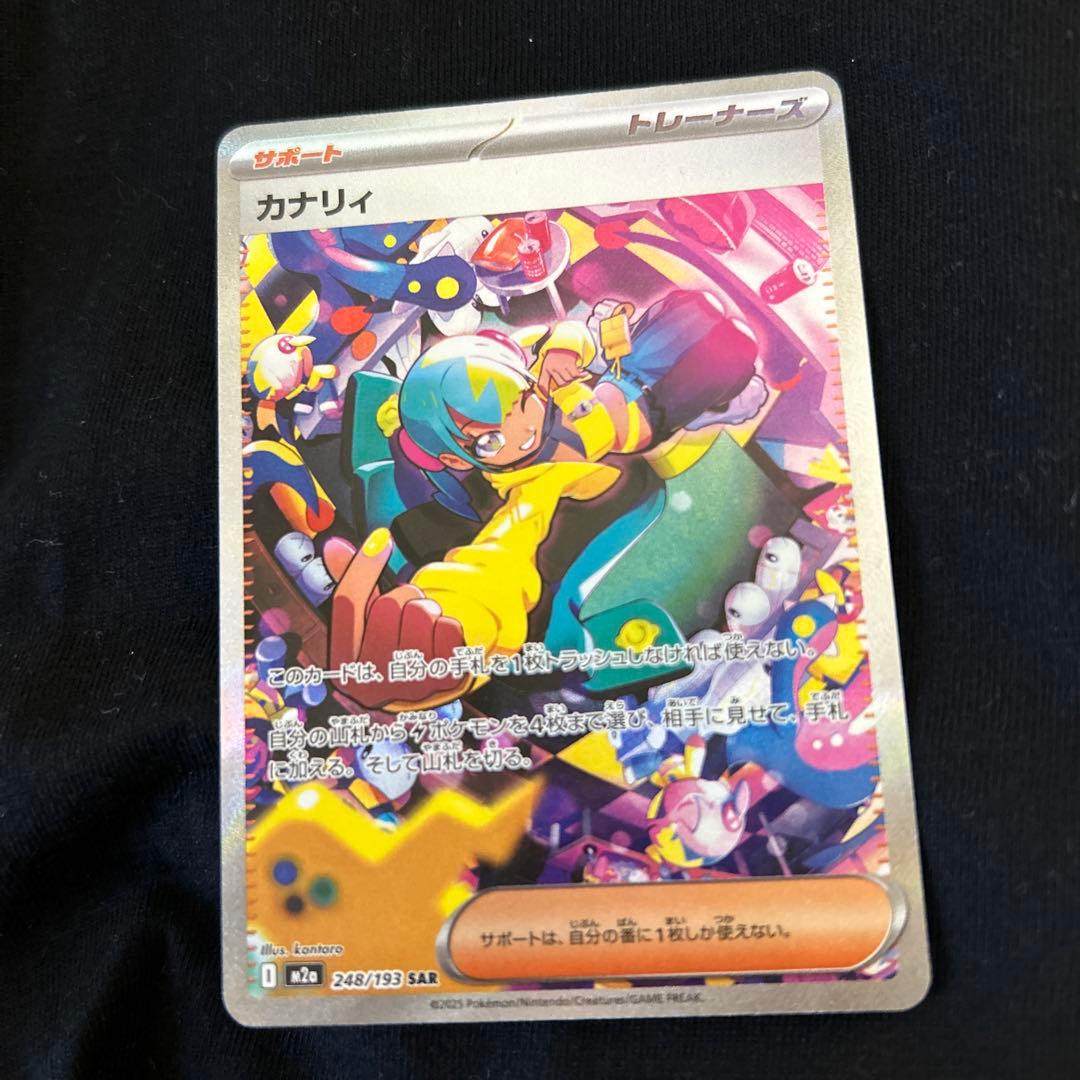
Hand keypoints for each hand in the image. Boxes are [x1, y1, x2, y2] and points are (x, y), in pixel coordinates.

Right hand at [324, 529, 468, 709]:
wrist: (425, 689)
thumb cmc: (392, 649)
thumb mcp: (365, 624)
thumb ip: (352, 586)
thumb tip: (334, 545)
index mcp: (342, 666)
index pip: (346, 603)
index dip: (363, 565)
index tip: (381, 538)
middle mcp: (371, 681)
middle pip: (388, 606)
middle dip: (402, 597)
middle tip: (407, 610)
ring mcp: (408, 684)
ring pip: (420, 613)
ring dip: (427, 610)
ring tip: (424, 625)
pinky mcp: (444, 681)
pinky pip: (448, 627)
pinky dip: (448, 626)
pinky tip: (440, 641)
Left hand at [538, 347, 582, 391]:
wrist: (563, 343)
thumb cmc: (555, 356)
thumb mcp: (548, 365)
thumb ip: (547, 378)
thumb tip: (546, 392)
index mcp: (545, 368)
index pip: (542, 383)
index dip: (544, 393)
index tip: (547, 398)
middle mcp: (552, 367)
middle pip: (561, 384)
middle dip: (566, 382)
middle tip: (568, 377)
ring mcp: (561, 366)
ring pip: (569, 380)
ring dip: (573, 378)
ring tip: (573, 372)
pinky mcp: (570, 363)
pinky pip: (576, 375)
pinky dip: (580, 375)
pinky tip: (582, 372)